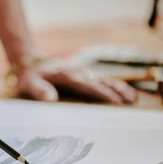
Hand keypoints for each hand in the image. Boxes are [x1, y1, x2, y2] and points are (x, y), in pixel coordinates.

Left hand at [15, 59, 137, 103]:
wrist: (30, 61)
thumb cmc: (30, 77)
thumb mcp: (29, 84)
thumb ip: (40, 91)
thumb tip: (52, 100)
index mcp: (66, 75)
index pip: (87, 85)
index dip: (101, 93)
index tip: (115, 102)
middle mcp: (77, 72)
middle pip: (100, 81)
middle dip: (116, 91)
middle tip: (130, 102)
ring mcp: (81, 72)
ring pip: (103, 79)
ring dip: (118, 87)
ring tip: (133, 98)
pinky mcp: (83, 74)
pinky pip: (101, 79)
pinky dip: (114, 85)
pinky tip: (124, 91)